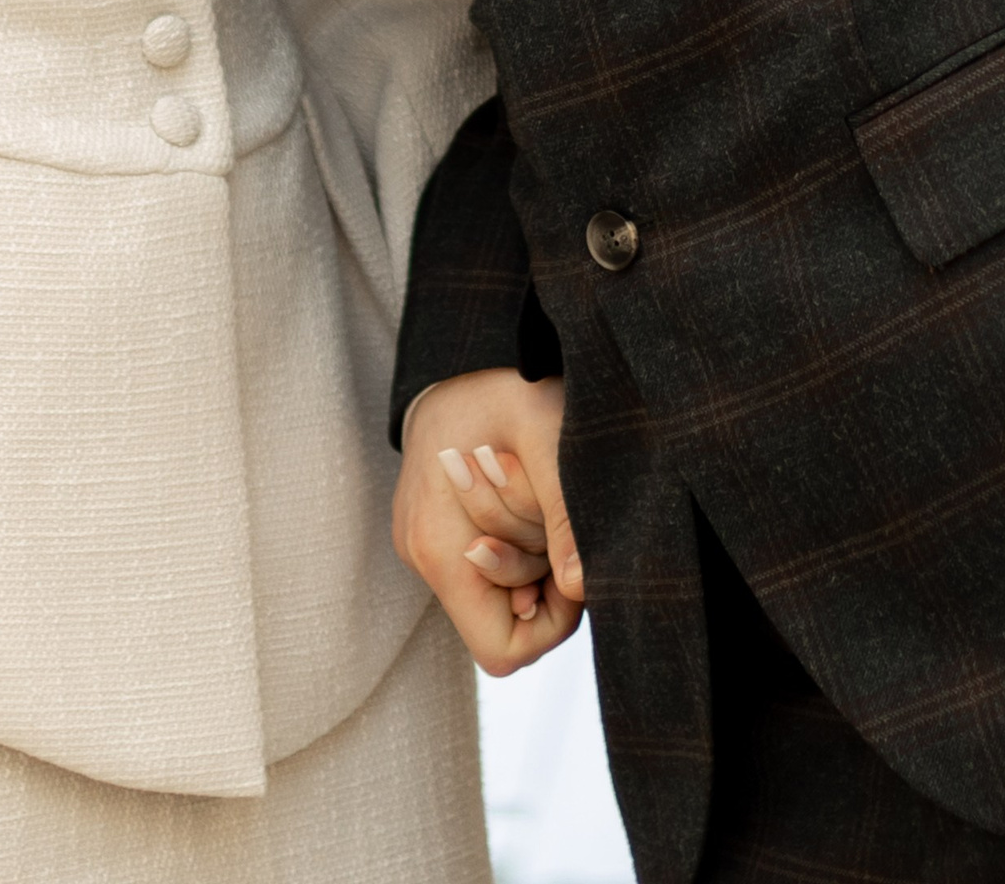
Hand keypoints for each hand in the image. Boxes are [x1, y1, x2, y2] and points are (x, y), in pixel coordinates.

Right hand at [392, 368, 582, 675]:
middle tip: (560, 525)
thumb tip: (582, 588)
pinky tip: (524, 496)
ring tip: (539, 498)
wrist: (458, 353)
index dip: (550, 626)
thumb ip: (565, 518)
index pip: (501, 650)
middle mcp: (423, 554)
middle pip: (501, 623)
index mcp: (440, 546)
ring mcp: (422, 542)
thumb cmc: (506, 390)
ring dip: (530, 560)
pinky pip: (481, 567)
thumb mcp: (550, 441)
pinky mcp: (429, 529)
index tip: (572, 573)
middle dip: (544, 585)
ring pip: (493, 596)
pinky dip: (513, 544)